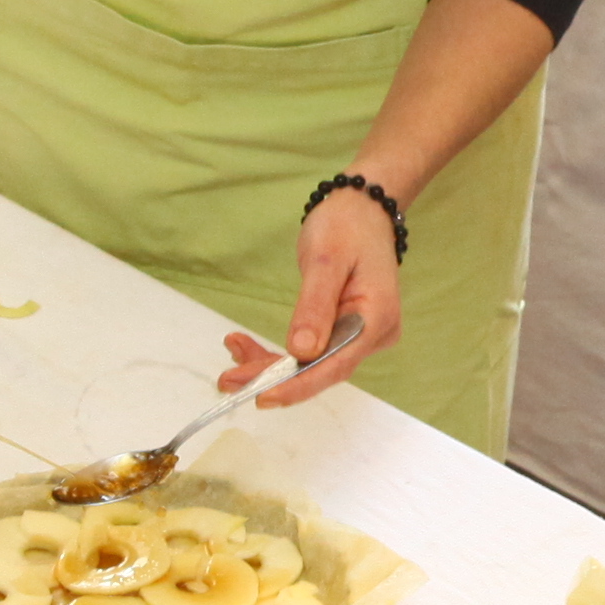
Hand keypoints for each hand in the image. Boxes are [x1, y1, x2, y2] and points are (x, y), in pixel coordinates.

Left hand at [252, 182, 402, 401]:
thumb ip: (314, 306)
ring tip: (232, 356)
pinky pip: (312, 351)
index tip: (261, 395)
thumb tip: (301, 352)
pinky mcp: (345, 331)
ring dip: (271, 366)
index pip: (335, 363)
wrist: (362, 209)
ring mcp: (361, 335)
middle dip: (274, 377)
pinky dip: (280, 353)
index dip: (298, 384)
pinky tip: (247, 346)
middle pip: (322, 369)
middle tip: (229, 380)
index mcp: (376, 319)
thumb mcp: (325, 260)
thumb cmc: (346, 226)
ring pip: (313, 364)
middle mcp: (373, 335)